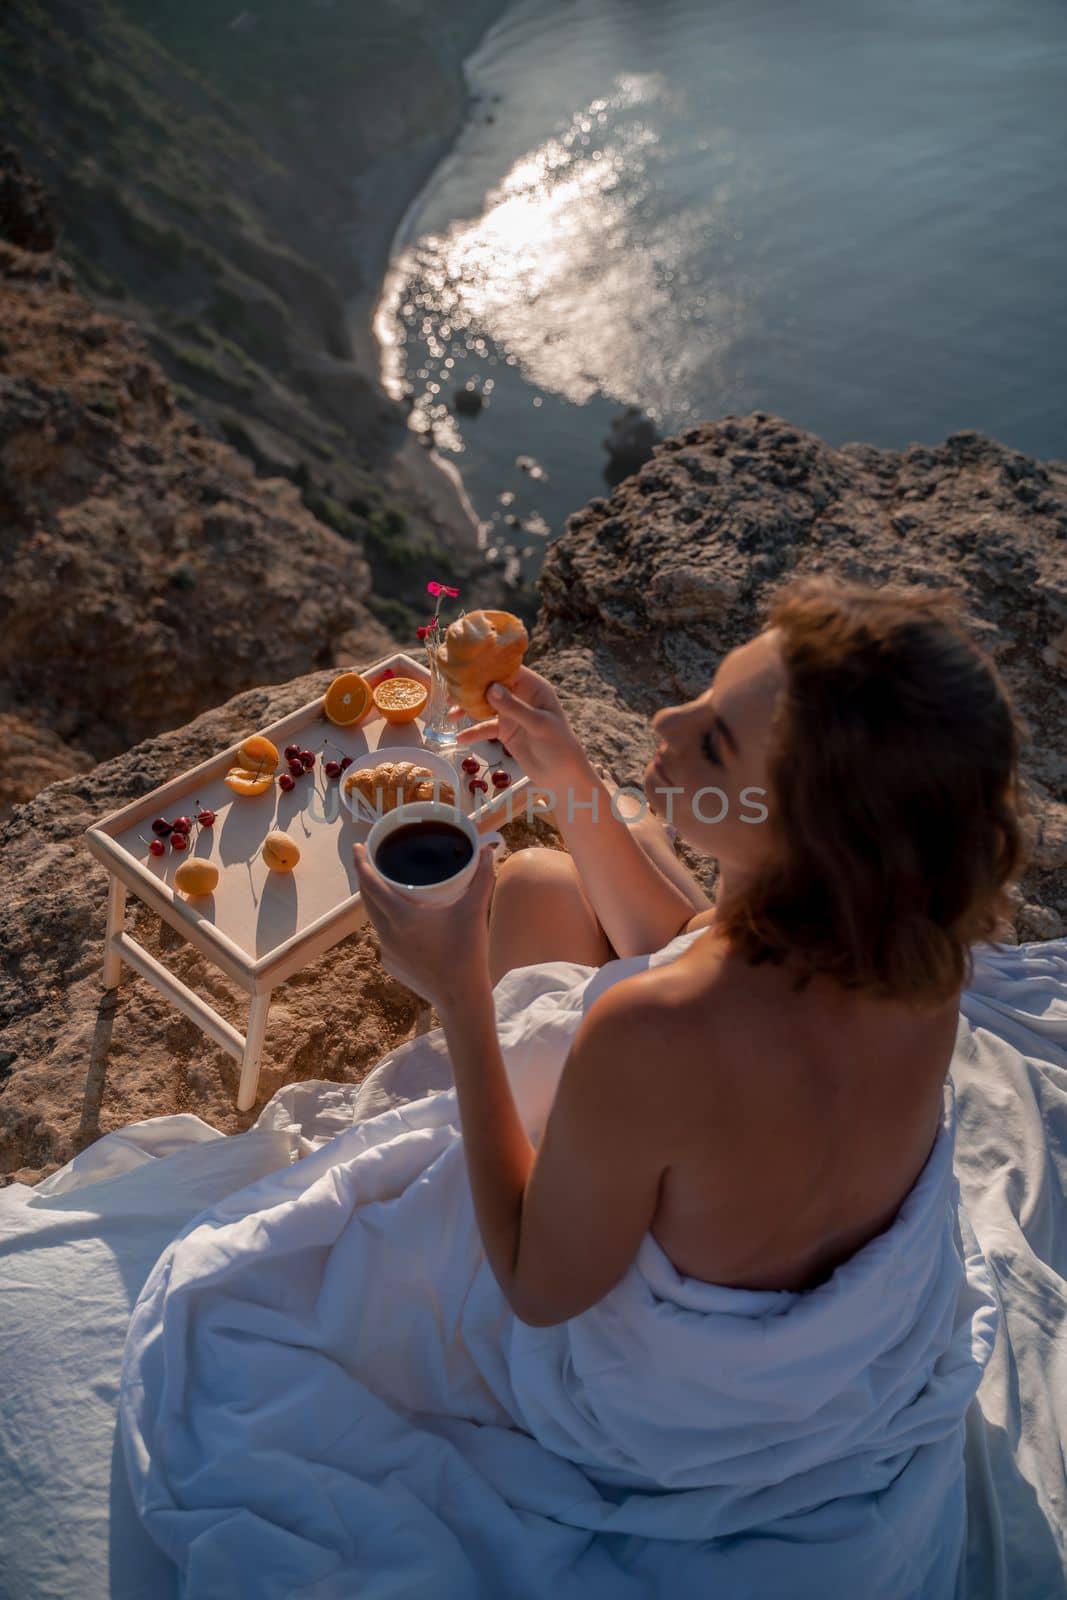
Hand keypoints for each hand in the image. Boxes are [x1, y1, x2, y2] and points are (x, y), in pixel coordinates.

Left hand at [353, 839, 495, 1010]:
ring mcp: (386, 951)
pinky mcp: (391, 965)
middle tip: (371, 861)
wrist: (461, 998)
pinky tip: (404, 923)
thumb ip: (482, 878)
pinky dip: (389, 924)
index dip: (362, 864)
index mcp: (401, 916)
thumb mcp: (474, 911)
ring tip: (388, 889)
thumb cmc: (467, 953)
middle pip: (367, 900)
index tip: (359, 848)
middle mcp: (387, 933)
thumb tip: (488, 850)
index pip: (370, 884)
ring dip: (377, 902)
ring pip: (376, 919)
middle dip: (366, 879)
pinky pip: (385, 937)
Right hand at [452, 665, 587, 793]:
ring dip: (468, 710)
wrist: (563, 776)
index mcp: (534, 688)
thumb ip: (514, 707)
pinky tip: (460, 738)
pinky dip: (474, 732)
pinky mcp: (506, 732)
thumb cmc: (558, 745)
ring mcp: (512, 714)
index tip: (467, 666)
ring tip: (450, 715)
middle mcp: (521, 697)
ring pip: (486, 706)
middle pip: (493, 686)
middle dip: (472, 688)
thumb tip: (490, 688)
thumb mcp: (538, 724)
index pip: (509, 670)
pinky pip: (486, 728)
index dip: (489, 666)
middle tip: (451, 691)